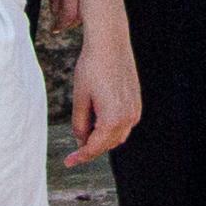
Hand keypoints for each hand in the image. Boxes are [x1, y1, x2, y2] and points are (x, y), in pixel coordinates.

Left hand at [64, 23, 141, 167]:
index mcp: (112, 119)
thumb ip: (80, 123)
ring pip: (117, 136)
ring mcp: (135, 110)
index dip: (80, 156)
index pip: (94, 147)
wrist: (110, 43)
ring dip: (102, 139)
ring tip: (85, 132)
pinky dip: (111, 128)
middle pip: (108, 144)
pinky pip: (124, 124)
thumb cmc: (91, 67)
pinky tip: (99, 120)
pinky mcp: (136, 102)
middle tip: (74, 150)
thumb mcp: (80, 98)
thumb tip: (81, 140)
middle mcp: (128, 117)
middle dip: (91, 148)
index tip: (68, 162)